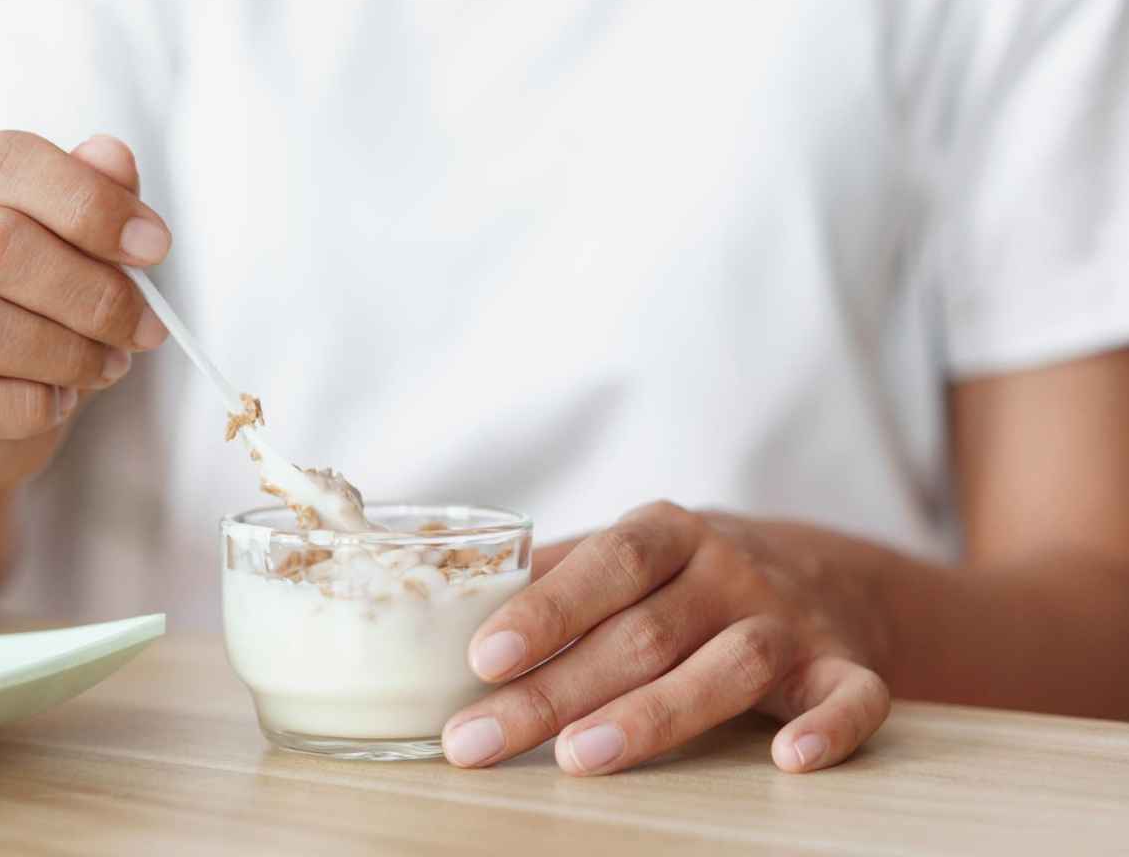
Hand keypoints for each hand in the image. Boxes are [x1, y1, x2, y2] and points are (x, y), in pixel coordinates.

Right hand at [0, 131, 168, 484]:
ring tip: (108, 364)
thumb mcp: (82, 246)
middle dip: (92, 292)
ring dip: (65, 352)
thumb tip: (112, 156)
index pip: (5, 163)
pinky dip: (32, 405)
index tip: (154, 247)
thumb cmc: (41, 310)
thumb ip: (97, 198)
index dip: (88, 201)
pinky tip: (59, 400)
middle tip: (144, 328)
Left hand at [442, 501, 894, 774]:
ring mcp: (789, 621)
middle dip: (553, 693)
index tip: (481, 659)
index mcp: (665, 533)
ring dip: (655, 714)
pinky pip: (852, 697)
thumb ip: (546, 575)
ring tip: (580, 758)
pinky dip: (830, 727)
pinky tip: (788, 760)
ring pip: (728, 666)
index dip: (543, 612)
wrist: (823, 571)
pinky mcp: (845, 668)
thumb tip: (442, 595)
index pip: (601, 566)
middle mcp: (729, 571)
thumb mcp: (620, 557)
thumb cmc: (681, 576)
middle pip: (641, 633)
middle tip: (480, 741)